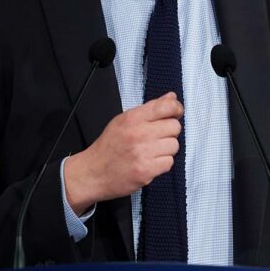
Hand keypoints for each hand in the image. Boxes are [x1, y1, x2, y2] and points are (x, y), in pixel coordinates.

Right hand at [64, 93, 182, 211]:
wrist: (93, 172)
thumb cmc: (109, 146)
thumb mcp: (124, 120)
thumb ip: (150, 108)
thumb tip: (172, 98)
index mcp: (132, 118)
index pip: (166, 106)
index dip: (176, 109)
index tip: (175, 113)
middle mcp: (138, 134)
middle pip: (174, 127)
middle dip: (169, 132)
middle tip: (156, 137)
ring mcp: (143, 153)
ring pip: (174, 146)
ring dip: (166, 149)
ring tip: (151, 151)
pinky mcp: (146, 171)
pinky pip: (169, 163)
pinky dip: (162, 164)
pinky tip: (149, 162)